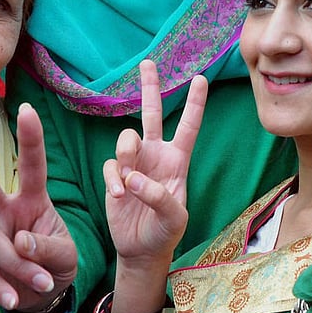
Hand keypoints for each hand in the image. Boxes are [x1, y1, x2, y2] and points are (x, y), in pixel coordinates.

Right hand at [0, 103, 76, 312]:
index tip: (27, 109)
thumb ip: (47, 247)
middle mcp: (6, 210)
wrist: (45, 296)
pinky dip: (2, 286)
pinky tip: (14, 297)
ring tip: (41, 281)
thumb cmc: (56, 263)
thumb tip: (20, 243)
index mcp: (33, 199)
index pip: (32, 165)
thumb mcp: (66, 254)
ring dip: (17, 265)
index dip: (31, 138)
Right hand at [105, 61, 207, 263]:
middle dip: (150, 87)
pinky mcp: (115, 174)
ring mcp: (134, 163)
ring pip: (125, 138)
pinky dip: (113, 179)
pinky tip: (119, 195)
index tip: (200, 78)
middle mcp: (155, 154)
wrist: (141, 250)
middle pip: (151, 112)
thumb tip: (134, 177)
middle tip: (147, 62)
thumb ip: (159, 196)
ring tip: (128, 184)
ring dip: (127, 156)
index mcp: (177, 160)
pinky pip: (110, 164)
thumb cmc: (165, 232)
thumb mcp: (175, 218)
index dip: (194, 103)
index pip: (188, 126)